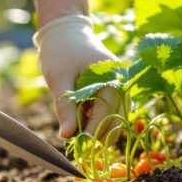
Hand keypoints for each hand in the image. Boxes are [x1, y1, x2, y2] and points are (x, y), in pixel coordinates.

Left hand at [34, 15, 120, 140]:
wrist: (65, 31)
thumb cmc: (60, 52)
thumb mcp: (59, 80)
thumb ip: (65, 108)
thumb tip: (67, 136)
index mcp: (111, 78)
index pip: (106, 114)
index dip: (92, 134)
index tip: (79, 149)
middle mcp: (122, 83)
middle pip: (116, 120)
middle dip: (98, 136)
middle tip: (78, 149)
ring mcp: (121, 86)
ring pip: (116, 119)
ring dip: (99, 130)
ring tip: (79, 137)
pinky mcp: (115, 90)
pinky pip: (111, 112)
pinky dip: (98, 121)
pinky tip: (83, 124)